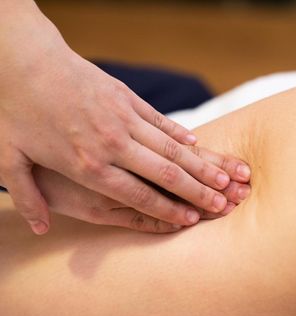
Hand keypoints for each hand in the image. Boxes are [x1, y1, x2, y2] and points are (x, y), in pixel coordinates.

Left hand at [0, 2, 250, 233]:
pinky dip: (181, 135)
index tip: (192, 219)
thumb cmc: (12, 110)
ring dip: (200, 165)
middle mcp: (113, 144)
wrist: (20, 58)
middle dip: (198, 191)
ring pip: (171, 147)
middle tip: (224, 203)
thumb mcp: (8, 158)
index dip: (168, 209)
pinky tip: (199, 144)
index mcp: (87, 165)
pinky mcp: (126, 98)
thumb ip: (26, 197)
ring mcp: (123, 118)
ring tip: (224, 178)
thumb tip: (39, 228)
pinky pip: (161, 121)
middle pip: (165, 173)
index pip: (138, 195)